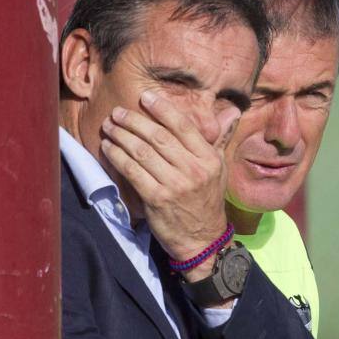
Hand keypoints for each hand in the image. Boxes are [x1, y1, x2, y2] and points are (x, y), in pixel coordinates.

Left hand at [100, 90, 239, 269]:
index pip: (183, 126)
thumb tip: (230, 113)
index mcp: (209, 159)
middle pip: (159, 137)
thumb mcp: (219, 171)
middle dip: (134, 121)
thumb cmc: (207, 203)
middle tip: (118, 112)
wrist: (202, 240)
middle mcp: (193, 170)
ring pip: (142, 152)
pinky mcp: (156, 199)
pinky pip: (133, 171)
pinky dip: (118, 157)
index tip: (145, 98)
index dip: (162, 109)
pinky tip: (109, 148)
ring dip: (121, 136)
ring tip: (109, 127)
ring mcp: (174, 185)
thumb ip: (218, 141)